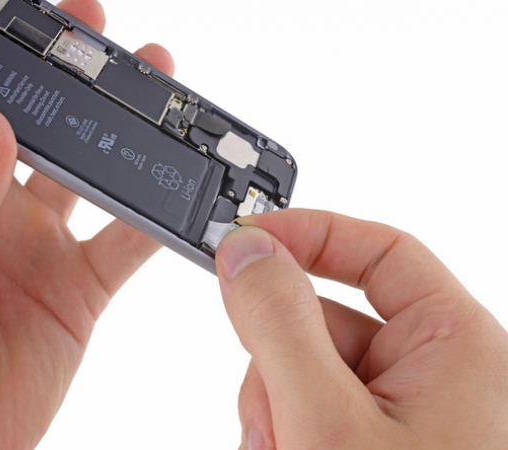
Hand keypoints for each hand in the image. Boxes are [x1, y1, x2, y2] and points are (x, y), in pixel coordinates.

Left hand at [0, 1, 174, 447]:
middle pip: (27, 121)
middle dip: (56, 73)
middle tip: (88, 27)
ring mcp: (36, 242)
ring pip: (86, 171)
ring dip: (117, 131)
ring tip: (148, 81)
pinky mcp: (78, 285)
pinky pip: (126, 244)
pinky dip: (156, 221)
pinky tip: (181, 191)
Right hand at [215, 209, 507, 448]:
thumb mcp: (328, 420)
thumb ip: (282, 324)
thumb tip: (247, 252)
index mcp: (456, 348)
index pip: (380, 250)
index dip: (310, 234)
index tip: (248, 237)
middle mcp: (431, 373)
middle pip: (324, 318)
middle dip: (278, 362)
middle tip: (270, 411)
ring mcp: (397, 410)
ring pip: (303, 363)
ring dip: (273, 404)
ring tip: (278, 448)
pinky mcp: (368, 435)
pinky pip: (304, 400)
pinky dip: (280, 424)